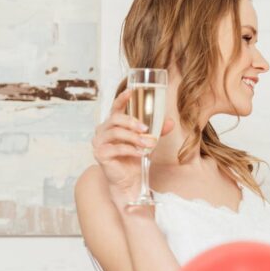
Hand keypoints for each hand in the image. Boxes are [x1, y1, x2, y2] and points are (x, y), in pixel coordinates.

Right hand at [92, 89, 172, 205]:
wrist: (129, 179)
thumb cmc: (135, 156)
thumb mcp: (148, 140)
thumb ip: (157, 130)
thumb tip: (170, 122)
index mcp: (113, 123)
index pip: (116, 107)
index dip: (122, 98)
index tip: (132, 91)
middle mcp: (103, 130)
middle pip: (115, 119)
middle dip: (132, 122)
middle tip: (147, 129)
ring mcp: (99, 142)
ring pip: (116, 133)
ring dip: (135, 137)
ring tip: (149, 143)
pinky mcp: (99, 154)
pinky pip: (115, 148)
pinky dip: (130, 150)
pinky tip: (141, 153)